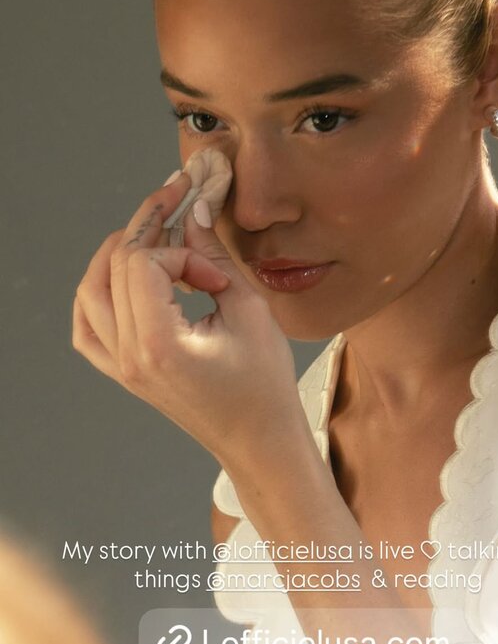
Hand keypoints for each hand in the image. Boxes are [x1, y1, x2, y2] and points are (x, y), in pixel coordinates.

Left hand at [72, 164, 304, 470]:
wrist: (258, 440)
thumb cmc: (264, 385)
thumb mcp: (249, 311)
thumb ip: (214, 257)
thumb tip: (194, 211)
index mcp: (158, 344)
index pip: (143, 263)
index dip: (179, 251)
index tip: (212, 270)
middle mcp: (128, 356)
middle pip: (114, 267)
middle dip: (148, 229)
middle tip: (178, 203)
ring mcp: (119, 367)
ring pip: (91, 291)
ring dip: (118, 254)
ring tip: (153, 235)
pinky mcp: (121, 372)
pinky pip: (86, 326)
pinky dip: (96, 294)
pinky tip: (120, 277)